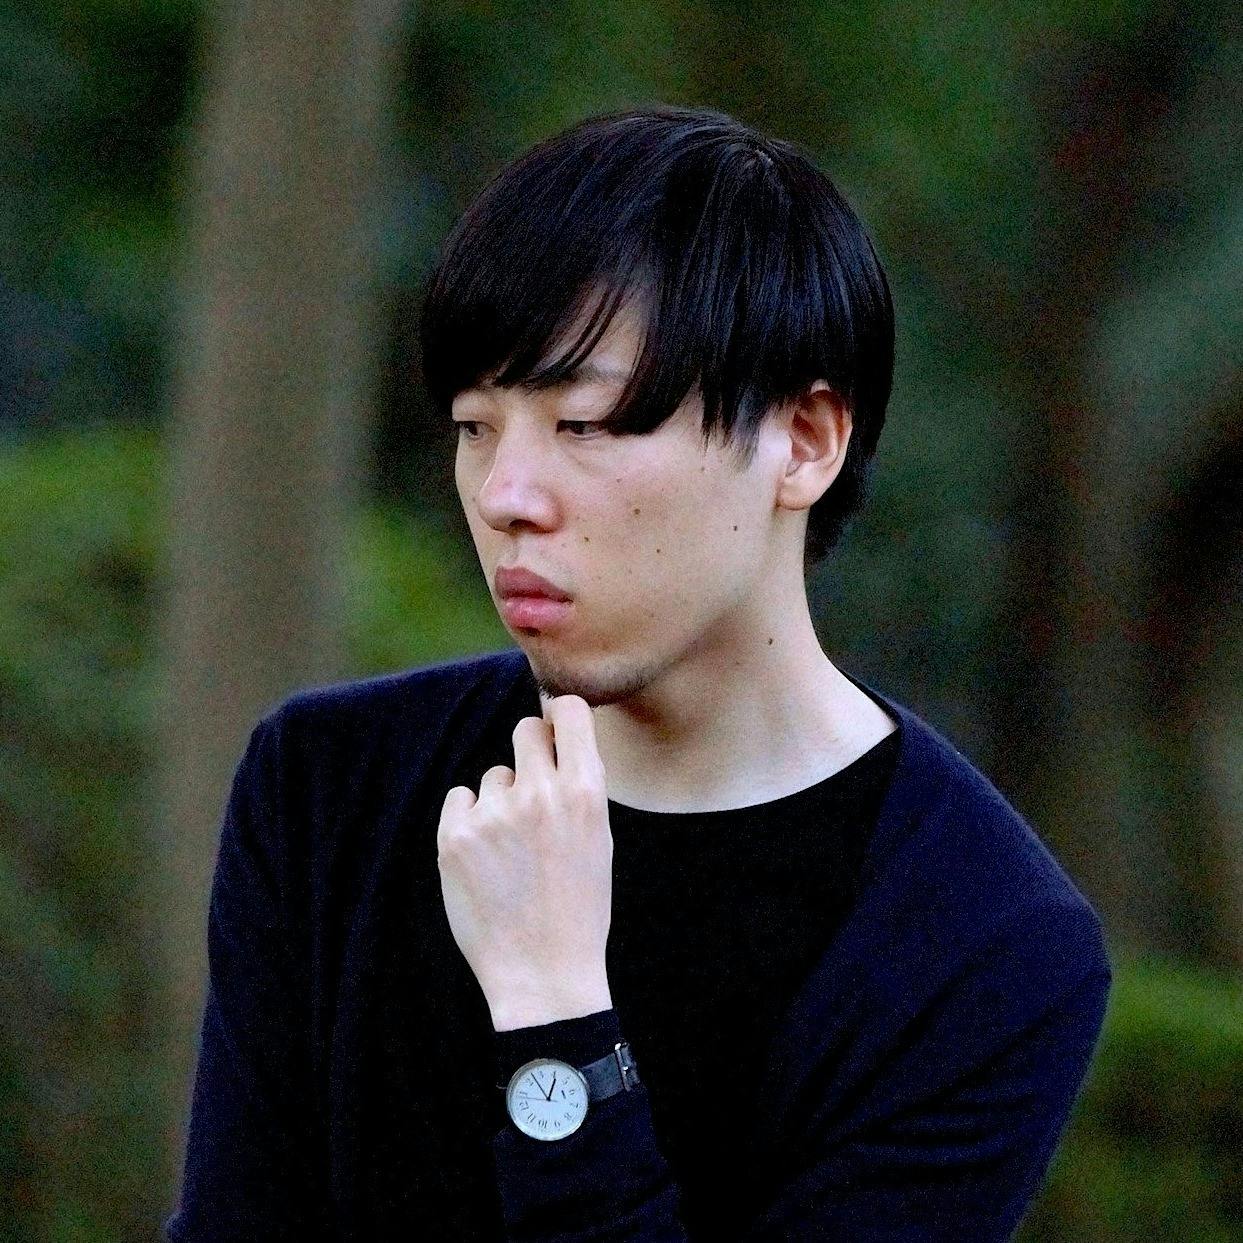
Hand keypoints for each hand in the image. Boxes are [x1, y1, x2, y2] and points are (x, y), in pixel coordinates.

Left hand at [437, 693, 613, 1028]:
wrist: (544, 973)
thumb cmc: (578, 908)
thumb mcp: (598, 839)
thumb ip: (577, 787)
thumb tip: (554, 739)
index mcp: (585, 793)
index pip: (569, 713)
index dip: (560, 717)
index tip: (556, 728)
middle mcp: (540, 794)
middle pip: (525, 730)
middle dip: (529, 751)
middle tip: (530, 790)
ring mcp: (494, 814)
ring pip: (493, 778)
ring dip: (499, 802)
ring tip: (512, 853)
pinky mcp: (455, 836)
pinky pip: (460, 800)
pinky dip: (469, 822)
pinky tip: (486, 860)